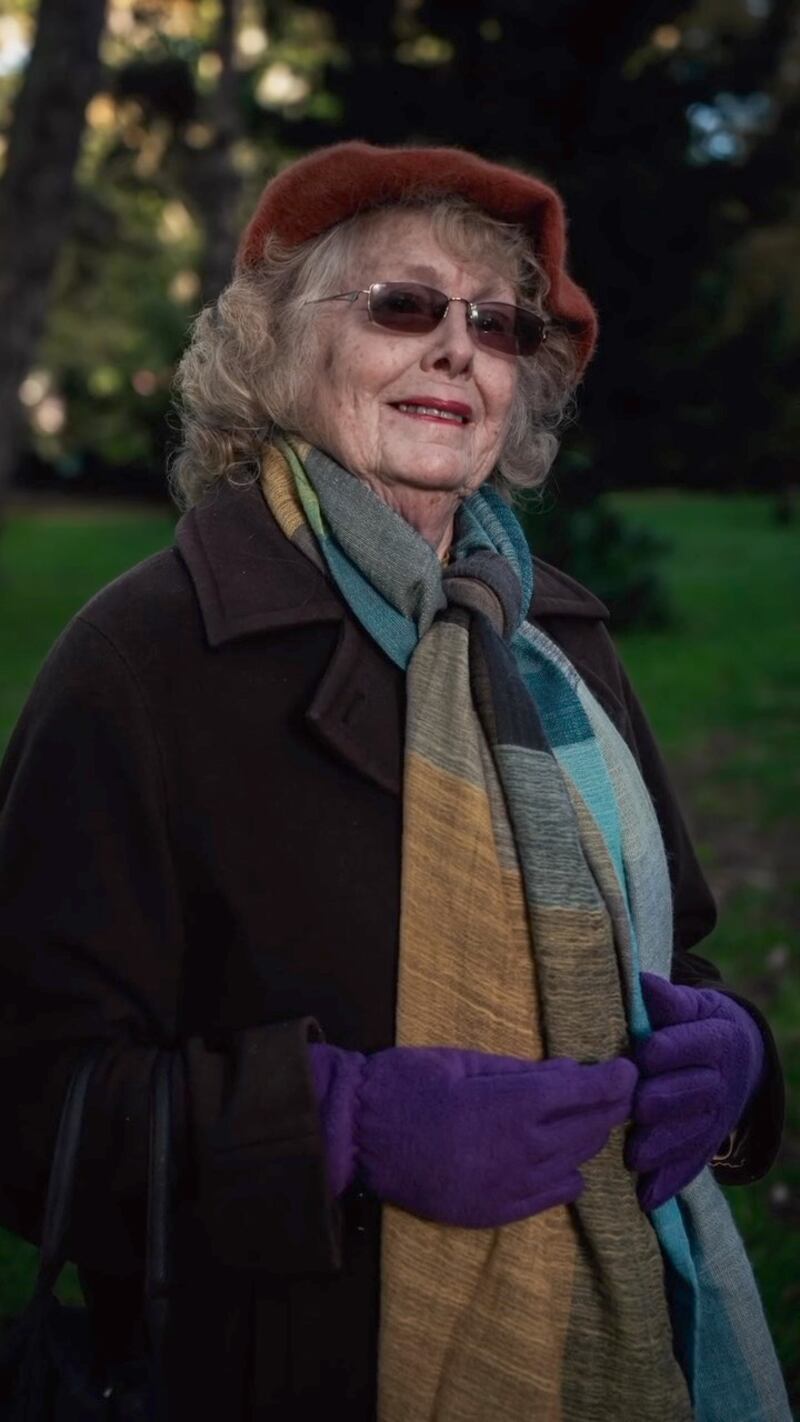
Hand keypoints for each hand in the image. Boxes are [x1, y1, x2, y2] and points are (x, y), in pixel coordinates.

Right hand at [310, 1043, 636, 1227]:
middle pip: (592, 1129)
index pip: (592, 1094)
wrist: (358, 1135)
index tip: (629, 1069)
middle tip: (607, 1089)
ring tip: (577, 1119)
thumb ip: (524, 1071)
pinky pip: (555, 1194)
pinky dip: (564, 1172)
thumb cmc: (409, 1083)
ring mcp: (513, 1187)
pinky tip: (552, 1156)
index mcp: (519, 1104)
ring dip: (584, 1138)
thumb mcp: (468, 1060)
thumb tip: (571, 1074)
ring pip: (578, 1162)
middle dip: (606, 1106)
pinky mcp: (497, 1213)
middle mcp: (526, 1150)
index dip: (619, 1080)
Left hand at [626, 973, 765, 1210]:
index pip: (697, 1044)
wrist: (738, 1054)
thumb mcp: (692, 1004)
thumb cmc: (697, 1022)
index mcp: (719, 1039)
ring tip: (633, 1156)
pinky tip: (646, 1198)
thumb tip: (645, 984)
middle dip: (666, 1101)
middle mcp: (722, 1081)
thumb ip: (669, 1001)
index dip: (669, 1050)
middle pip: (696, 1093)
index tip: (644, 1054)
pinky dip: (670, 1182)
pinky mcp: (708, 1143)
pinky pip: (693, 1164)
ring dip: (665, 1147)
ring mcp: (718, 1116)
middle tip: (637, 1108)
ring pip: (694, 1134)